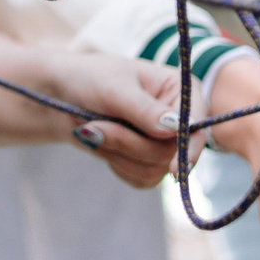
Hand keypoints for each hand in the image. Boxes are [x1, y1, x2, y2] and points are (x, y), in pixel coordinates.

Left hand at [53, 54, 190, 187]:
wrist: (62, 96)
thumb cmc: (89, 79)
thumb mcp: (115, 89)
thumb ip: (145, 110)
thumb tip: (177, 128)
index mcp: (180, 89)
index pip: (197, 125)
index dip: (189, 148)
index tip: (175, 168)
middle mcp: (179, 117)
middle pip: (172, 153)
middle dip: (130, 145)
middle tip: (95, 128)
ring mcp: (165, 142)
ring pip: (156, 170)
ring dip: (119, 154)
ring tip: (94, 129)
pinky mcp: (149, 161)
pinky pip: (143, 179)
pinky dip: (118, 165)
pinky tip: (103, 143)